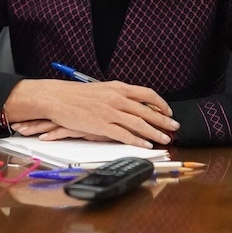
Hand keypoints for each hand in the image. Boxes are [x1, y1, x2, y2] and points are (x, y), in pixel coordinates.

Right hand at [5, 79, 176, 147]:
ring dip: (155, 132)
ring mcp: (110, 112)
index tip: (168, 111)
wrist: (56, 98)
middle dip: (164, 120)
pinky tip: (146, 145)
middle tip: (175, 127)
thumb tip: (130, 102)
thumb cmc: (75, 94)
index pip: (147, 94)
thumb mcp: (100, 89)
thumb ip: (117, 95)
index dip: (160, 104)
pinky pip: (125, 134)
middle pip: (147, 110)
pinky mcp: (101, 125)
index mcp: (117, 87)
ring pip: (139, 123)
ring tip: (165, 139)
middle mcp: (117, 98)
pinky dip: (138, 140)